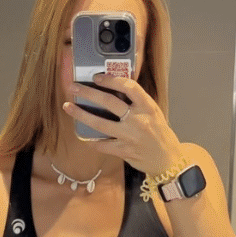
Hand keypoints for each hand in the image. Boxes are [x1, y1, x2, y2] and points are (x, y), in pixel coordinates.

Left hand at [61, 73, 182, 173]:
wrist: (168, 159)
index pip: (129, 87)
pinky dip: (90, 140)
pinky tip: (82, 135)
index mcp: (148, 107)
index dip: (111, 80)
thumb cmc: (159, 133)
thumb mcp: (153, 113)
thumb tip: (113, 90)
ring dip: (80, 114)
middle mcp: (139, 120)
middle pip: (109, 102)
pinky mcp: (123, 151)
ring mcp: (130, 136)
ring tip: (67, 107)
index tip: (97, 77)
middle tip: (73, 87)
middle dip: (88, 93)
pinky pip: (101, 144)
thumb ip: (137, 103)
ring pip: (99, 123)